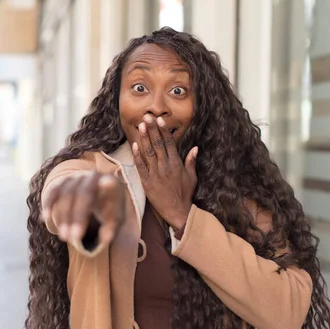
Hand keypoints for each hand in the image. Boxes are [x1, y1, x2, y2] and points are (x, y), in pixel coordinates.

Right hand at [42, 172, 125, 243]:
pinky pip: (54, 191)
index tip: (107, 183)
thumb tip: (105, 239)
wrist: (97, 194)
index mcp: (111, 183)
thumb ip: (112, 228)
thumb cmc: (108, 210)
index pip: (111, 184)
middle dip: (77, 217)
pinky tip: (45, 219)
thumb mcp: (114, 220)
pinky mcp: (63, 181)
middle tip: (74, 238)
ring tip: (64, 237)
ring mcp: (76, 177)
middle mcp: (93, 176)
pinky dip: (49, 204)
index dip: (108, 183)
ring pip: (67, 194)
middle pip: (84, 193)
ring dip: (63, 216)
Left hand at [132, 114, 197, 230]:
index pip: (169, 143)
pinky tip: (134, 145)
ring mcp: (155, 174)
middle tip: (147, 117)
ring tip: (140, 126)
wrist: (178, 212)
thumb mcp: (192, 177)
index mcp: (176, 164)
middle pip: (158, 144)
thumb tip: (195, 148)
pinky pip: (141, 167)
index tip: (159, 120)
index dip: (163, 130)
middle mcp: (165, 166)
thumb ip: (191, 161)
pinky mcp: (147, 182)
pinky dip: (137, 156)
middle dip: (152, 129)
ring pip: (148, 152)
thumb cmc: (185, 195)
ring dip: (144, 138)